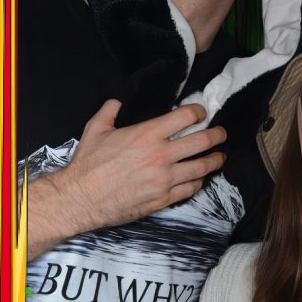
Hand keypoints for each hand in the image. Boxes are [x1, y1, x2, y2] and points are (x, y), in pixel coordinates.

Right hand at [28, 100, 226, 258]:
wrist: (79, 199)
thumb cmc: (87, 164)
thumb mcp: (96, 130)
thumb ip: (109, 111)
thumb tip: (116, 101)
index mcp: (148, 134)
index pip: (187, 117)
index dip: (199, 112)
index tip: (202, 113)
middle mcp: (161, 155)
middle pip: (203, 141)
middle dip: (217, 135)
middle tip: (222, 134)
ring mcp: (165, 179)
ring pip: (202, 167)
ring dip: (214, 160)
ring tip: (220, 157)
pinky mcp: (163, 199)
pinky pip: (190, 189)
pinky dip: (198, 182)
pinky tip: (199, 178)